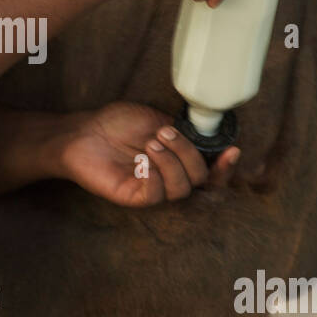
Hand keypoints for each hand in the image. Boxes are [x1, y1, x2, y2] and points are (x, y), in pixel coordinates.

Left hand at [57, 101, 239, 206]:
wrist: (84, 132)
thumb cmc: (118, 124)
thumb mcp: (156, 119)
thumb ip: (183, 130)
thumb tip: (207, 133)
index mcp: (181, 160)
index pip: (212, 173)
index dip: (226, 167)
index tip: (232, 150)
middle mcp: (171, 178)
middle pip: (201, 179)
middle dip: (188, 154)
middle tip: (164, 133)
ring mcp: (154, 189)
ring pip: (181, 188)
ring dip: (171, 162)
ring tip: (150, 143)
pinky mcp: (134, 197)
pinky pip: (155, 195)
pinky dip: (153, 177)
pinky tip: (141, 162)